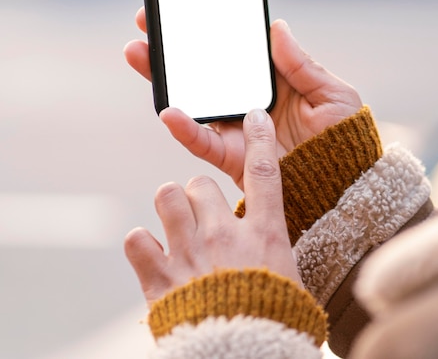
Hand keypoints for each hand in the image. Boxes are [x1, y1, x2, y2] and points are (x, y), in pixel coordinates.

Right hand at [124, 8, 361, 188]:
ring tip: (140, 53)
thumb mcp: (330, 93)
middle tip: (147, 22)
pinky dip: (183, 127)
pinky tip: (167, 109)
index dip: (209, 30)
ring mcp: (237, 127)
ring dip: (163, 79)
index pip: (233, 52)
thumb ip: (301, 64)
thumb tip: (276, 26)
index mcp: (271, 81)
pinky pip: (203, 140)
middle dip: (173, 48)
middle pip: (203, 72)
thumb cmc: (345, 136)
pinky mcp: (233, 156)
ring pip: (192, 101)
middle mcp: (247, 102)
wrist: (346, 183)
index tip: (185, 7)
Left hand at [124, 109, 300, 304]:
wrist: (240, 356)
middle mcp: (225, 235)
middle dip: (199, 195)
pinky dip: (141, 244)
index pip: (264, 172)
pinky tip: (151, 255)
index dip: (259, 138)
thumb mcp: (287, 281)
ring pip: (167, 196)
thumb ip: (275, 251)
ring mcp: (189, 253)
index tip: (254, 116)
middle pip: (202, 182)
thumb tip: (273, 241)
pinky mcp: (159, 278)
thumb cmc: (272, 321)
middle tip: (202, 216)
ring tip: (174, 226)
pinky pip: (137, 238)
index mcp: (264, 235)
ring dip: (169, 207)